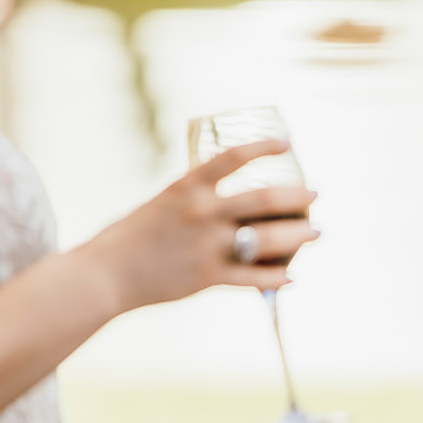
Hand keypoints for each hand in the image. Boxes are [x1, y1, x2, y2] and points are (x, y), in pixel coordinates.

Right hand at [92, 139, 321, 312]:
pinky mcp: (208, 277)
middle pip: (264, 200)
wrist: (106, 273)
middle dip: (297, 197)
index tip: (286, 144)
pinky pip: (253, 278)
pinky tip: (292, 277)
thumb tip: (231, 208)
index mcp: (188, 186)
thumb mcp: (162, 204)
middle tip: (315, 194)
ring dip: (298, 235)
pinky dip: (277, 278)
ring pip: (267, 239)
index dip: (264, 147)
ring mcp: (207, 245)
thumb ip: (195, 202)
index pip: (234, 157)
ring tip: (316, 232)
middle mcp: (202, 212)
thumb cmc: (131, 238)